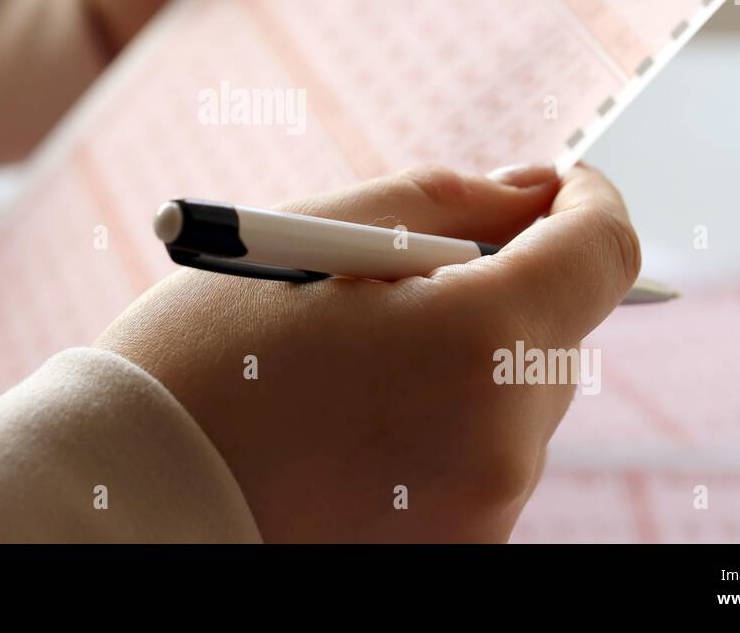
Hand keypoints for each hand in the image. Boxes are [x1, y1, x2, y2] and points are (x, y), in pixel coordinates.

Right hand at [95, 163, 640, 541]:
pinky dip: (447, 419)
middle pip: (557, 327)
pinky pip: (486, 455)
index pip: (604, 254)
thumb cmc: (203, 359)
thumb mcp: (314, 238)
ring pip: (519, 395)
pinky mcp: (459, 550)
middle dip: (502, 283)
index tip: (550, 189)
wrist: (135, 498)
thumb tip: (533, 191)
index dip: (585, 203)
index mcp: (478, 346)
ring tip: (351, 362)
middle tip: (397, 279)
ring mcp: (486, 511)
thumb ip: (447, 201)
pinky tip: (357, 418)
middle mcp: (505, 444)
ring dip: (467, 356)